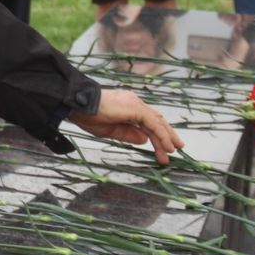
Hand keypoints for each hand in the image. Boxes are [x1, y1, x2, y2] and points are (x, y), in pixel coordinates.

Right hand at [68, 88, 182, 164]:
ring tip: (172, 151)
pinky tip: (166, 146)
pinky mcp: (136, 108)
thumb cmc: (88, 116)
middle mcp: (135, 103)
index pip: (148, 120)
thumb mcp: (110, 131)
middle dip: (167, 134)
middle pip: (156, 120)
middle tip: (176, 148)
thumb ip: (128, 134)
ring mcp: (136, 104)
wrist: (78, 105)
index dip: (157, 132)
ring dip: (166, 137)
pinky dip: (161, 135)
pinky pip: (153, 124)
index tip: (164, 145)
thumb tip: (144, 140)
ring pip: (157, 122)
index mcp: (128, 107)